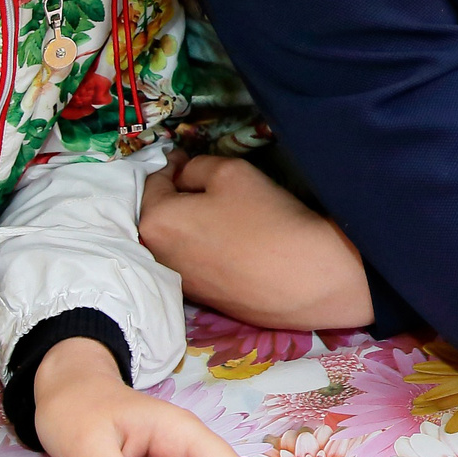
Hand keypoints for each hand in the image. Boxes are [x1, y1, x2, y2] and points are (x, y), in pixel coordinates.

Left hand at [139, 154, 372, 330]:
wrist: (304, 280)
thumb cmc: (264, 218)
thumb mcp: (230, 172)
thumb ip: (197, 167)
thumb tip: (185, 177)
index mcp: (155, 222)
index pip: (153, 182)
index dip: (171, 165)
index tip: (185, 157)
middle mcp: (157, 257)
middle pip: (161, 215)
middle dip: (175, 196)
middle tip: (201, 182)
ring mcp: (181, 282)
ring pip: (178, 240)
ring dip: (190, 223)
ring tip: (218, 211)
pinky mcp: (204, 299)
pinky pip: (196, 262)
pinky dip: (205, 247)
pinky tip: (231, 241)